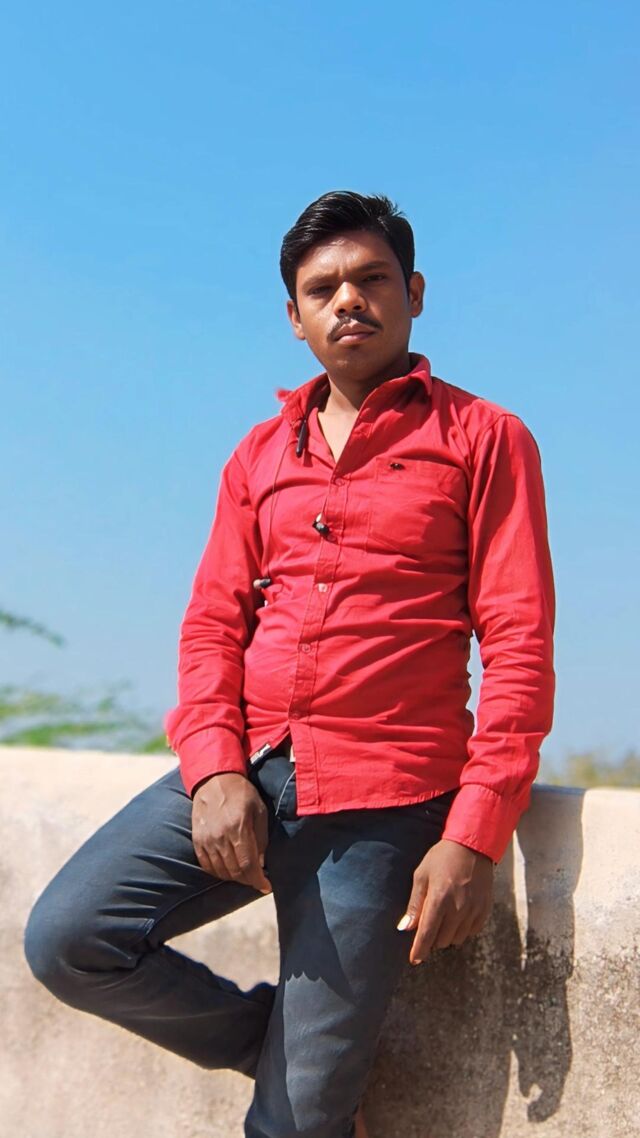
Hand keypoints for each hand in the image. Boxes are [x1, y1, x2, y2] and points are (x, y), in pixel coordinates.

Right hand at [192, 772, 271, 892]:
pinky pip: (207, 865)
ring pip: (221, 871)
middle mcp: (220, 837)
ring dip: (235, 877)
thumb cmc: (241, 793)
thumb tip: (261, 864)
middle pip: (235, 871)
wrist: (214, 779)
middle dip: (249, 880)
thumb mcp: (259, 810)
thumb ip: (261, 838)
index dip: (258, 880)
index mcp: (238, 828)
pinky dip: (218, 872)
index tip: (266, 886)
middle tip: (257, 879)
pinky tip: (228, 870)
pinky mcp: (197, 840)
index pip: (248, 865)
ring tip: (245, 874)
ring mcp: (206, 840)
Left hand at [397, 839, 493, 963]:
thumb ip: (415, 904)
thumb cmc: (442, 858)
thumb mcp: (422, 875)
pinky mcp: (485, 910)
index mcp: (439, 899)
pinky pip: (471, 932)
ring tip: (445, 916)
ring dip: (447, 934)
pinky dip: (462, 929)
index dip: (419, 950)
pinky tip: (459, 914)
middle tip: (430, 922)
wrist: (473, 846)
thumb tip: (405, 928)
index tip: (414, 960)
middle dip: (432, 937)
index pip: (427, 934)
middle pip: (441, 940)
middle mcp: (458, 908)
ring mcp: (473, 910)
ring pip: (456, 939)